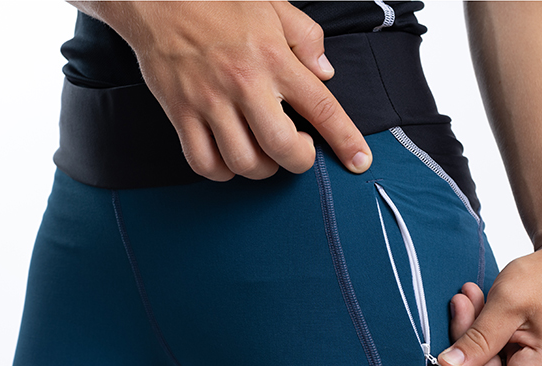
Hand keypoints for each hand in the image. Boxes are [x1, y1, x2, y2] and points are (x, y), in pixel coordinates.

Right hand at [78, 1, 371, 180]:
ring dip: (262, 169)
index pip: (322, 108)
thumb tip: (326, 73)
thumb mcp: (273, 6)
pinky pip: (204, 163)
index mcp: (274, 57)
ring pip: (244, 162)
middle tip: (299, 152)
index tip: (360, 161)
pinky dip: (222, 171)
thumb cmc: (218, 1)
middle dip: (299, 161)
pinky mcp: (181, 113)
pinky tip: (230, 158)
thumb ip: (306, 38)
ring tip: (265, 154)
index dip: (345, 140)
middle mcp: (244, 83)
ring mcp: (210, 102)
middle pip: (283, 147)